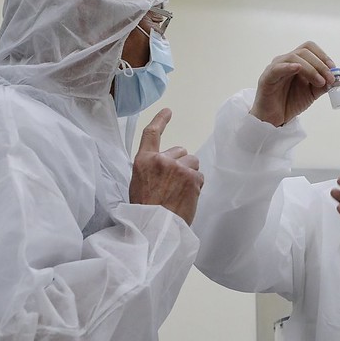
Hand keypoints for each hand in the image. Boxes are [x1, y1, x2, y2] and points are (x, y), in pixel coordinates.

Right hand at [129, 109, 204, 224]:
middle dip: (181, 163)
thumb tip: (166, 166)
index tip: (168, 111)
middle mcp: (161, 160)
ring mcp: (178, 168)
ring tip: (179, 192)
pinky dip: (196, 186)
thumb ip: (152, 169)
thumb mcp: (139, 184)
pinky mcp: (192, 177)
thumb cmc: (145, 210)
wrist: (154, 229)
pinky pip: (200, 176)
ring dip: (190, 174)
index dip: (160, 120)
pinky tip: (186, 198)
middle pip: (181, 151)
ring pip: (193, 162)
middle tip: (173, 184)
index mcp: (144, 161)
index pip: (151, 134)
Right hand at [250, 41, 339, 126]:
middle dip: (321, 64)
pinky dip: (288, 66)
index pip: (310, 49)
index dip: (324, 56)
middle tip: (330, 79)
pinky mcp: (267, 78)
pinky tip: (298, 69)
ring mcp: (276, 67)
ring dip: (311, 69)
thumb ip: (325, 84)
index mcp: (297, 61)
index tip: (334, 69)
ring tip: (320, 82)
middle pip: (304, 51)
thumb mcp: (313, 93)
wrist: (275, 119)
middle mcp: (286, 60)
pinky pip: (277, 68)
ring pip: (294, 57)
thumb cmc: (290, 102)